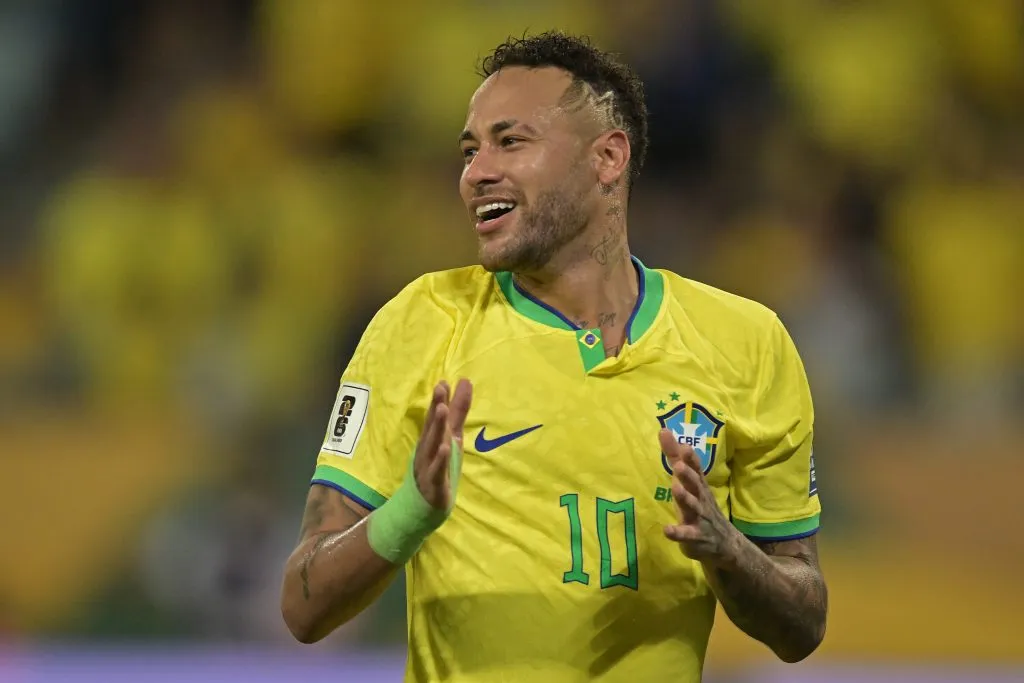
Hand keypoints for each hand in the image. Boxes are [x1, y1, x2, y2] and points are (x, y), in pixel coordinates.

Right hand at [413, 379, 472, 510]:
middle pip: (431, 427)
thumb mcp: (452, 436)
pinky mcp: (434, 483)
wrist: (425, 505)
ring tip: (442, 410)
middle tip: (440, 389)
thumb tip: (465, 382)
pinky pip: (436, 470)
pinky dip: (440, 459)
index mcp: (432, 439)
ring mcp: (428, 466)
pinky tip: (445, 448)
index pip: (434, 417)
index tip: (443, 382)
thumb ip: (458, 411)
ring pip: (432, 445)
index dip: (439, 400)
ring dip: (436, 427)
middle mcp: (427, 450)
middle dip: (435, 407)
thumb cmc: (439, 466)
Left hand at [660, 428, 739, 566]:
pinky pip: (686, 535)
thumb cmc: (700, 505)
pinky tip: (667, 530)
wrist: (725, 543)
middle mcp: (701, 498)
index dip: (690, 458)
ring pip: (693, 507)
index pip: (696, 468)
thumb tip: (664, 431)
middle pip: (696, 485)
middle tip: (678, 466)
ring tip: (675, 489)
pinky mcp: (695, 537)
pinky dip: (677, 533)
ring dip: (685, 498)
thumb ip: (675, 457)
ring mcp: (700, 518)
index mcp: (699, 485)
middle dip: (688, 475)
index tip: (683, 446)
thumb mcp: (688, 481)